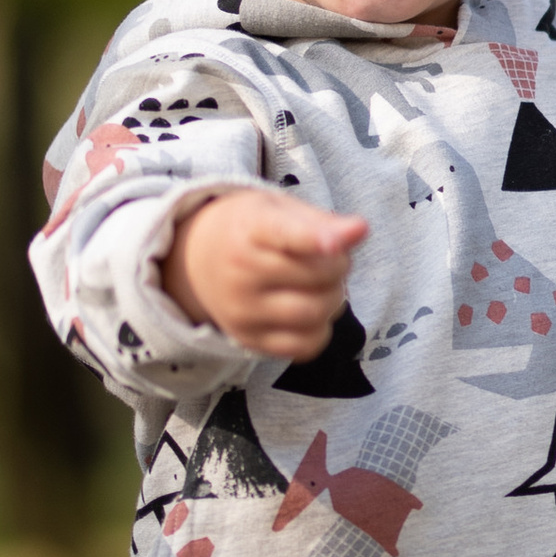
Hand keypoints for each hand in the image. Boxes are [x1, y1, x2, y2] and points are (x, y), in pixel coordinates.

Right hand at [163, 192, 369, 356]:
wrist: (195, 260)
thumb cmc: (251, 230)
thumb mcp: (279, 210)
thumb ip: (322, 221)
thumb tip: (360, 231)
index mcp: (251, 227)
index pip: (285, 234)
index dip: (316, 239)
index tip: (337, 243)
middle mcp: (240, 271)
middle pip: (318, 275)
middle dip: (339, 265)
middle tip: (330, 257)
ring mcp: (241, 310)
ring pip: (314, 313)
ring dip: (334, 298)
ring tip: (322, 284)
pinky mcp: (248, 339)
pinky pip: (303, 346)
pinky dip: (320, 331)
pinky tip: (311, 310)